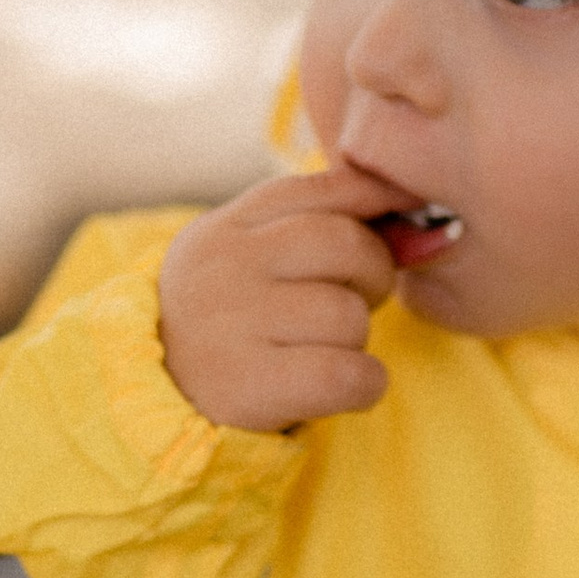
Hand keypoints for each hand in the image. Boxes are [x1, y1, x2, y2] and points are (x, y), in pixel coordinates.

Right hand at [159, 163, 399, 433]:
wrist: (158, 389)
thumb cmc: (228, 316)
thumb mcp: (249, 253)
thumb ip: (318, 222)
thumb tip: (420, 220)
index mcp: (232, 224)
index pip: (327, 188)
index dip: (377, 203)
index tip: (396, 224)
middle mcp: (227, 264)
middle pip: (347, 245)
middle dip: (373, 275)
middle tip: (355, 299)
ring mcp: (235, 323)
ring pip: (348, 315)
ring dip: (356, 339)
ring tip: (322, 348)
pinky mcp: (251, 386)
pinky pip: (349, 374)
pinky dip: (365, 384)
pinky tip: (343, 385)